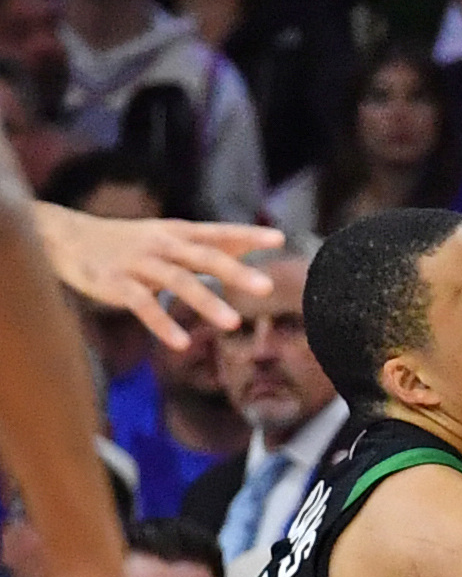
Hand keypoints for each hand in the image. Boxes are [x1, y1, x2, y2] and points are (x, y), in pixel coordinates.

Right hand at [35, 206, 283, 349]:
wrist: (67, 238)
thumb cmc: (126, 242)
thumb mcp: (166, 238)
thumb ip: (202, 246)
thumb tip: (244, 249)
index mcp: (176, 233)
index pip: (217, 232)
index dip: (247, 236)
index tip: (279, 240)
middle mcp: (161, 244)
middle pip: (204, 256)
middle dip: (236, 272)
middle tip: (266, 288)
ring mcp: (139, 264)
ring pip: (178, 281)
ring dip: (206, 302)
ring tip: (233, 324)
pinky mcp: (117, 283)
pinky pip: (143, 306)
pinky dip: (162, 324)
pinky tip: (182, 344)